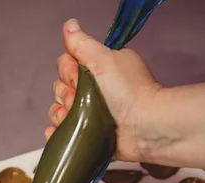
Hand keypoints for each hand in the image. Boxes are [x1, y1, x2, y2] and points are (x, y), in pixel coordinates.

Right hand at [45, 19, 164, 161]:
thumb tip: (70, 26)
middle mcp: (94, 92)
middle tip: (82, 99)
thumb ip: (82, 43)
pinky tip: (61, 131)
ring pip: (58, 110)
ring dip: (61, 114)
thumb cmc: (130, 92)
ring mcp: (90, 114)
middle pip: (60, 88)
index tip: (80, 76)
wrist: (146, 127)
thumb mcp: (104, 59)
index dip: (68, 71)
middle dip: (66, 94)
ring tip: (79, 118)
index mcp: (98, 71)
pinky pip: (63, 133)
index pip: (67, 65)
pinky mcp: (88, 134)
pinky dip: (58, 132)